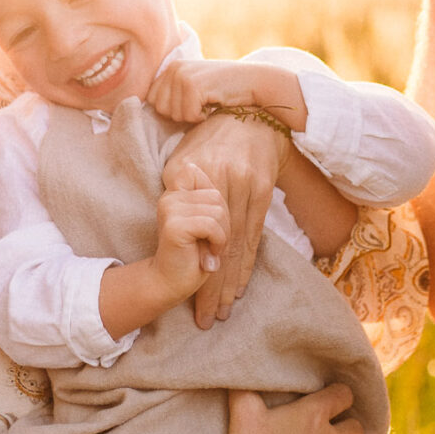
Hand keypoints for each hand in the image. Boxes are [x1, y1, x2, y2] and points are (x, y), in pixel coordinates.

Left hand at [147, 59, 301, 128]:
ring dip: (192, 116)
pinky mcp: (193, 86)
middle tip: (201, 104)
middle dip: (180, 114)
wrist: (253, 82)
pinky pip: (188, 116)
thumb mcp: (194, 86)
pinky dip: (202, 117)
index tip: (192, 103)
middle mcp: (174, 68)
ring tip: (208, 103)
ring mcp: (183, 75)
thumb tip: (146, 111)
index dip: (171, 109)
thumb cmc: (224, 90)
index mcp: (171, 67)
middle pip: (159, 108)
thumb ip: (173, 94)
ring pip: (173, 114)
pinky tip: (213, 105)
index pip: (151, 99)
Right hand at [151, 164, 229, 320]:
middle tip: (212, 243)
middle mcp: (170, 196)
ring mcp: (170, 208)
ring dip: (222, 235)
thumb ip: (211, 201)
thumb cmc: (193, 254)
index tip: (210, 224)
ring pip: (217, 210)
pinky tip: (208, 256)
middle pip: (217, 195)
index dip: (216, 199)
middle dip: (224, 222)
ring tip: (210, 250)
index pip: (201, 174)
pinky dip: (218, 242)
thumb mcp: (206, 220)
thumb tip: (230, 180)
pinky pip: (211, 224)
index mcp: (176, 191)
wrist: (170, 284)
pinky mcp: (174, 225)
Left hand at [164, 112, 290, 324]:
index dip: (196, 269)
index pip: (197, 231)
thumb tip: (171, 215)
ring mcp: (248, 189)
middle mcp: (227, 184)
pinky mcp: (263, 194)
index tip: (189, 298)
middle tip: (207, 318)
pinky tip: (240, 286)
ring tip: (222, 311)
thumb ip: (176, 185)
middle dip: (214, 288)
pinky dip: (247, 264)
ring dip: (231, 282)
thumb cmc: (209, 136)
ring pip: (238, 246)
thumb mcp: (183, 153)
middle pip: (220, 247)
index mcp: (200, 173)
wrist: (252, 115)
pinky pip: (255, 236)